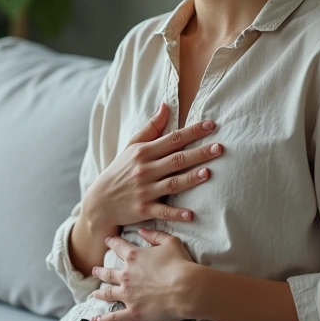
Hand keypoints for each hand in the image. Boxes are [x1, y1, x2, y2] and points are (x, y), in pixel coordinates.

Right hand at [82, 103, 222, 229]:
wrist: (100, 201)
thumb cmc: (120, 170)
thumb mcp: (131, 146)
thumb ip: (151, 128)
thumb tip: (166, 106)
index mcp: (143, 152)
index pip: (173, 139)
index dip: (193, 132)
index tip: (212, 125)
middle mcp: (144, 170)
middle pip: (176, 160)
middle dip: (198, 153)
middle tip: (219, 148)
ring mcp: (144, 191)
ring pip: (172, 184)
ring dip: (190, 179)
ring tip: (208, 173)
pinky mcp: (143, 210)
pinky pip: (162, 211)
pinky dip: (176, 213)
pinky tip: (191, 214)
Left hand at [89, 227, 194, 320]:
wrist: (186, 289)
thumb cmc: (180, 264)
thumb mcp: (171, 242)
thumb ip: (155, 235)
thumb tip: (141, 229)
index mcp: (134, 257)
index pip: (119, 247)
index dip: (112, 243)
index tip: (107, 241)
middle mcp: (126, 276)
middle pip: (108, 273)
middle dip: (100, 271)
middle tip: (94, 270)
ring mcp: (127, 295)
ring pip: (108, 293)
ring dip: (99, 294)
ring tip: (93, 294)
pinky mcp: (132, 312)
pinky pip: (114, 317)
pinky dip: (103, 320)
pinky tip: (95, 320)